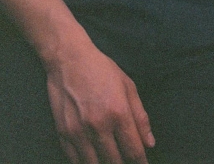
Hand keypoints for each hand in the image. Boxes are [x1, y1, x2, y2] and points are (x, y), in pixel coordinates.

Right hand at [46, 43, 153, 163]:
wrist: (69, 60)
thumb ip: (140, 117)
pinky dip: (85, 163)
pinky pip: (75, 160)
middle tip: (127, 163)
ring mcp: (79, 132)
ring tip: (112, 161)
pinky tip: (94, 160)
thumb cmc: (101, 70)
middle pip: (115, 162)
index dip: (141, 162)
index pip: (133, 150)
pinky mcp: (63, 134)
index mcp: (118, 113)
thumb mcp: (128, 87)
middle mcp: (99, 126)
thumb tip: (149, 143)